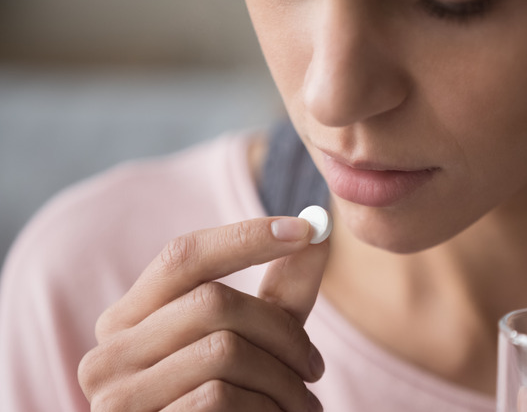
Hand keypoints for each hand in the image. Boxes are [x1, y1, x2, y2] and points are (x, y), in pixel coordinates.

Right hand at [78, 217, 327, 410]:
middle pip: (211, 302)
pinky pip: (218, 397)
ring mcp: (117, 396)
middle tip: (316, 366)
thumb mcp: (260, 340)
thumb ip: (283, 289)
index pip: (183, 255)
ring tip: (302, 403)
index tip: (307, 230)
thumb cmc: (235, 403)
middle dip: (282, 332)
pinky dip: (264, 408)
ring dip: (283, 379)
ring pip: (222, 351)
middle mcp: (110, 352)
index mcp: (132, 318)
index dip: (246, 237)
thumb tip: (321, 228)